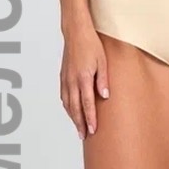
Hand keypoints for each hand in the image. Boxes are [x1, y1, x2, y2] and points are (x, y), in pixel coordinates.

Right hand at [60, 24, 109, 139]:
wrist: (75, 32)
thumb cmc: (91, 44)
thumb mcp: (103, 61)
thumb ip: (103, 80)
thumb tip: (105, 96)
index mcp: (83, 77)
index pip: (87, 103)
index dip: (90, 118)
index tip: (92, 130)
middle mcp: (72, 81)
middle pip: (75, 108)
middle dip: (80, 123)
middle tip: (84, 136)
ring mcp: (65, 79)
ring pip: (67, 104)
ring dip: (73, 118)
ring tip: (79, 129)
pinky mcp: (63, 77)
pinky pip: (64, 96)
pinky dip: (67, 107)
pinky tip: (71, 112)